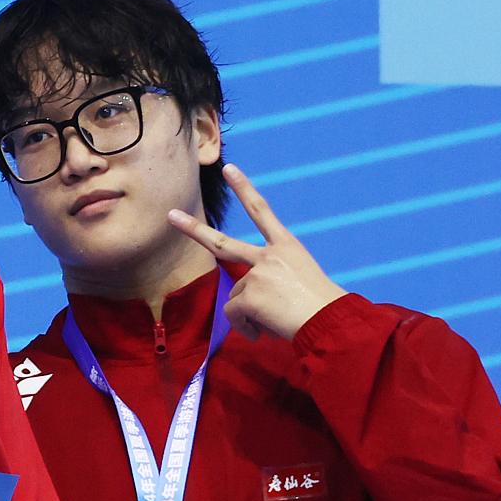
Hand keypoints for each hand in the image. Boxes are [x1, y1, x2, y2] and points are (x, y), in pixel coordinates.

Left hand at [168, 164, 345, 341]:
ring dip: (250, 315)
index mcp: (287, 246)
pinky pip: (234, 315)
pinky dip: (246, 328)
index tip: (229, 169)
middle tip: (171, 215)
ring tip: (276, 321)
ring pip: (236, 298)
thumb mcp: (299, 280)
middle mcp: (269, 255)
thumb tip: (245, 302)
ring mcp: (257, 275)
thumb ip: (270, 280)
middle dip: (193, 229)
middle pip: (222, 243)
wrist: (330, 321)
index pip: (262, 212)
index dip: (244, 189)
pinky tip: (263, 332)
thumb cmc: (321, 307)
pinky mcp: (249, 298)